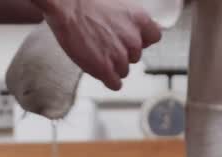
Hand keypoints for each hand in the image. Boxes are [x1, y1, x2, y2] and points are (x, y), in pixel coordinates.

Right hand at [32, 0, 162, 90]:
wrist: (66, 6)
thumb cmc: (88, 1)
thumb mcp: (119, 3)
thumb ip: (131, 19)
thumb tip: (137, 30)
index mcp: (140, 20)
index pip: (154, 38)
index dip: (141, 39)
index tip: (130, 39)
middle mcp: (134, 40)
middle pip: (136, 56)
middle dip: (123, 52)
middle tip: (106, 44)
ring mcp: (120, 56)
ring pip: (124, 71)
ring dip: (113, 66)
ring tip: (97, 53)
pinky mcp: (105, 69)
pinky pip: (115, 84)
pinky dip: (108, 80)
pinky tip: (99, 70)